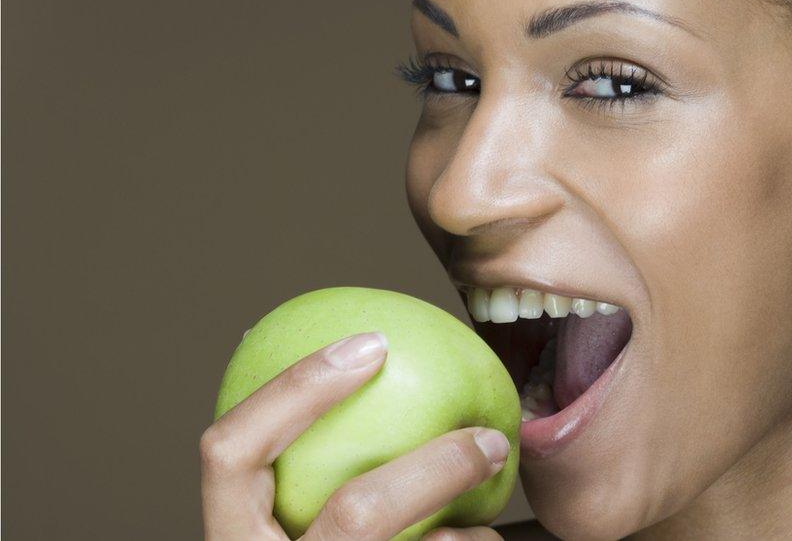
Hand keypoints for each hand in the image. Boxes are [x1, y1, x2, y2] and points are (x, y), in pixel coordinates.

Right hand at [200, 332, 508, 539]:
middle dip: (435, 468)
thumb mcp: (288, 524)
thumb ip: (306, 479)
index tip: (372, 345)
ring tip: (488, 528)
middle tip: (488, 438)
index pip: (228, 454)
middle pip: (357, 514)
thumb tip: (368, 369)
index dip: (294, 388)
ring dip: (470, 536)